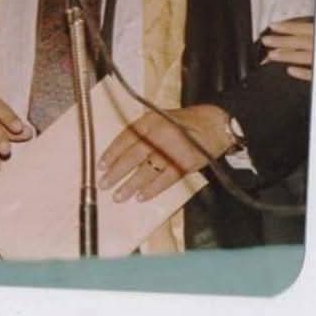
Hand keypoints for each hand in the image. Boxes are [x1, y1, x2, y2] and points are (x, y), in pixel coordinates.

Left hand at [98, 104, 236, 202]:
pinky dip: (152, 189)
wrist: (215, 124)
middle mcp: (158, 134)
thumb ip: (141, 131)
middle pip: (132, 156)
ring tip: (119, 196)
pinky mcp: (185, 164)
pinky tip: (141, 197)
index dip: (111, 153)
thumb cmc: (184, 122)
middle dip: (116, 172)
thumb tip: (120, 151)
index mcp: (149, 121)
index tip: (100, 166)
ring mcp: (172, 149)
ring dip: (130, 185)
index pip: (125, 138)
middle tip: (103, 185)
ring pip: (146, 170)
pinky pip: (166, 179)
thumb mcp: (159, 118)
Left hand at [260, 18, 313, 80]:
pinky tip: (290, 70)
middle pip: (301, 42)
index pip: (305, 28)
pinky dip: (302, 72)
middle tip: (265, 40)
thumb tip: (304, 29)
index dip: (287, 27)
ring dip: (287, 55)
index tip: (273, 26)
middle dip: (281, 41)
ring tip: (272, 55)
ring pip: (305, 57)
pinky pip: (315, 74)